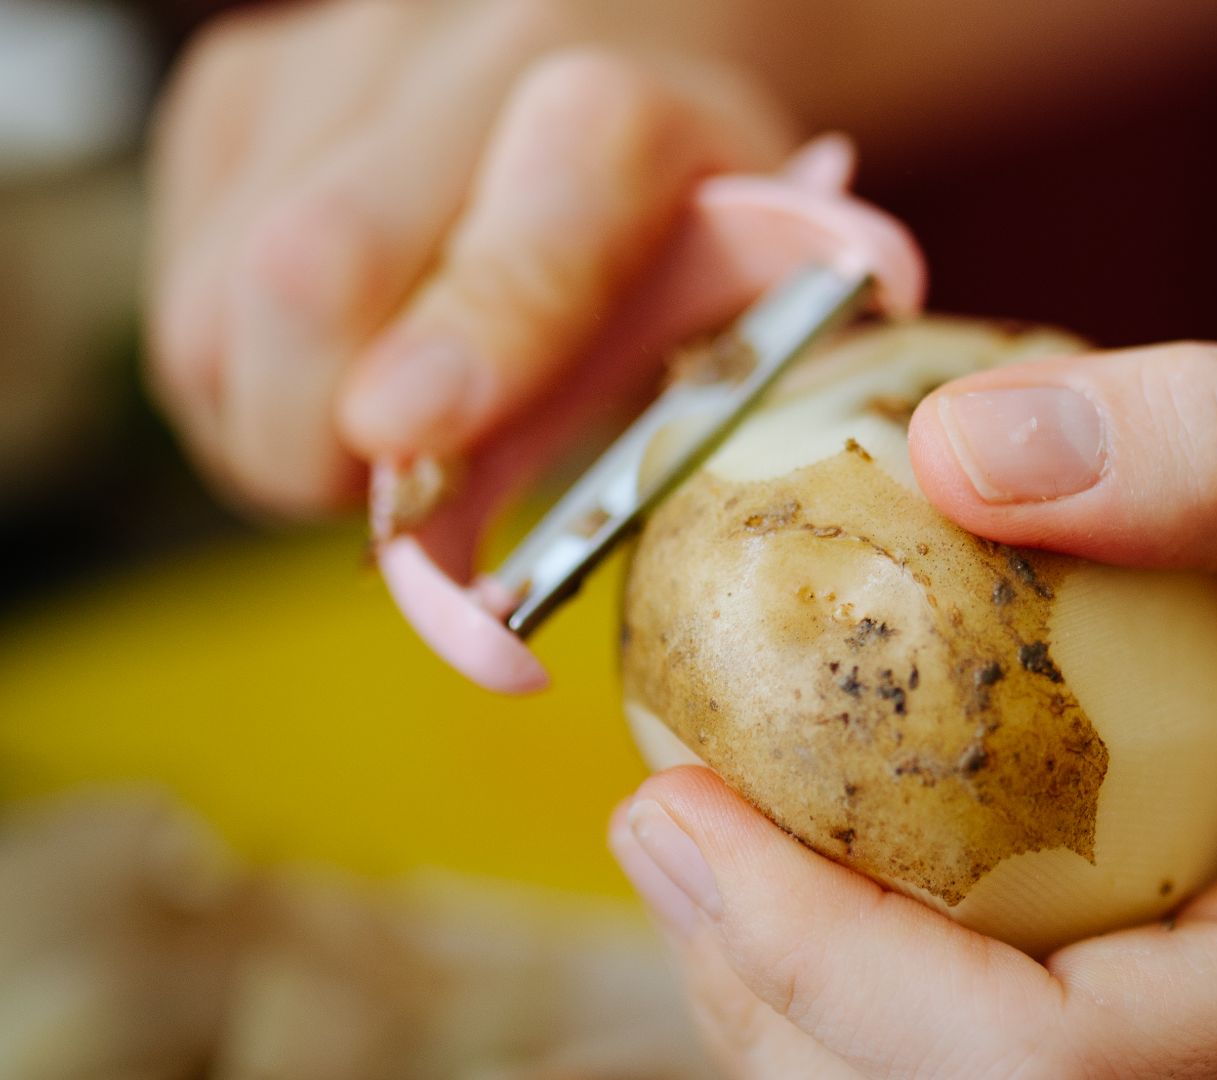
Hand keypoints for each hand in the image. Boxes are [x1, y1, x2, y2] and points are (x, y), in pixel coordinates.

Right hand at [147, 0, 790, 515]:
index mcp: (631, 108)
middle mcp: (459, 57)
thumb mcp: (731, 330)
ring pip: (214, 319)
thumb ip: (668, 422)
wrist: (626, 76)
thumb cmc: (688, 238)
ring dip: (284, 437)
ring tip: (392, 438)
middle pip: (314, 266)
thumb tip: (511, 600)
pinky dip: (248, 394)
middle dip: (334, 448)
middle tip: (404, 513)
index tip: (414, 432)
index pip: (555, 208)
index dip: (484, 325)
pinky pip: (183, 313)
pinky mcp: (233, 100)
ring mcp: (326, 66)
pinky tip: (341, 374)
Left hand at [607, 344, 1216, 1077]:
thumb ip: (1216, 447)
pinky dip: (821, 992)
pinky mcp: (1147, 1063)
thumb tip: (955, 448)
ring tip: (698, 831)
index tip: (681, 804)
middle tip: (661, 810)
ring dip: (770, 999)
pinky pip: (938, 1076)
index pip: (1049, 1069)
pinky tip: (778, 864)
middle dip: (765, 990)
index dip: (829, 960)